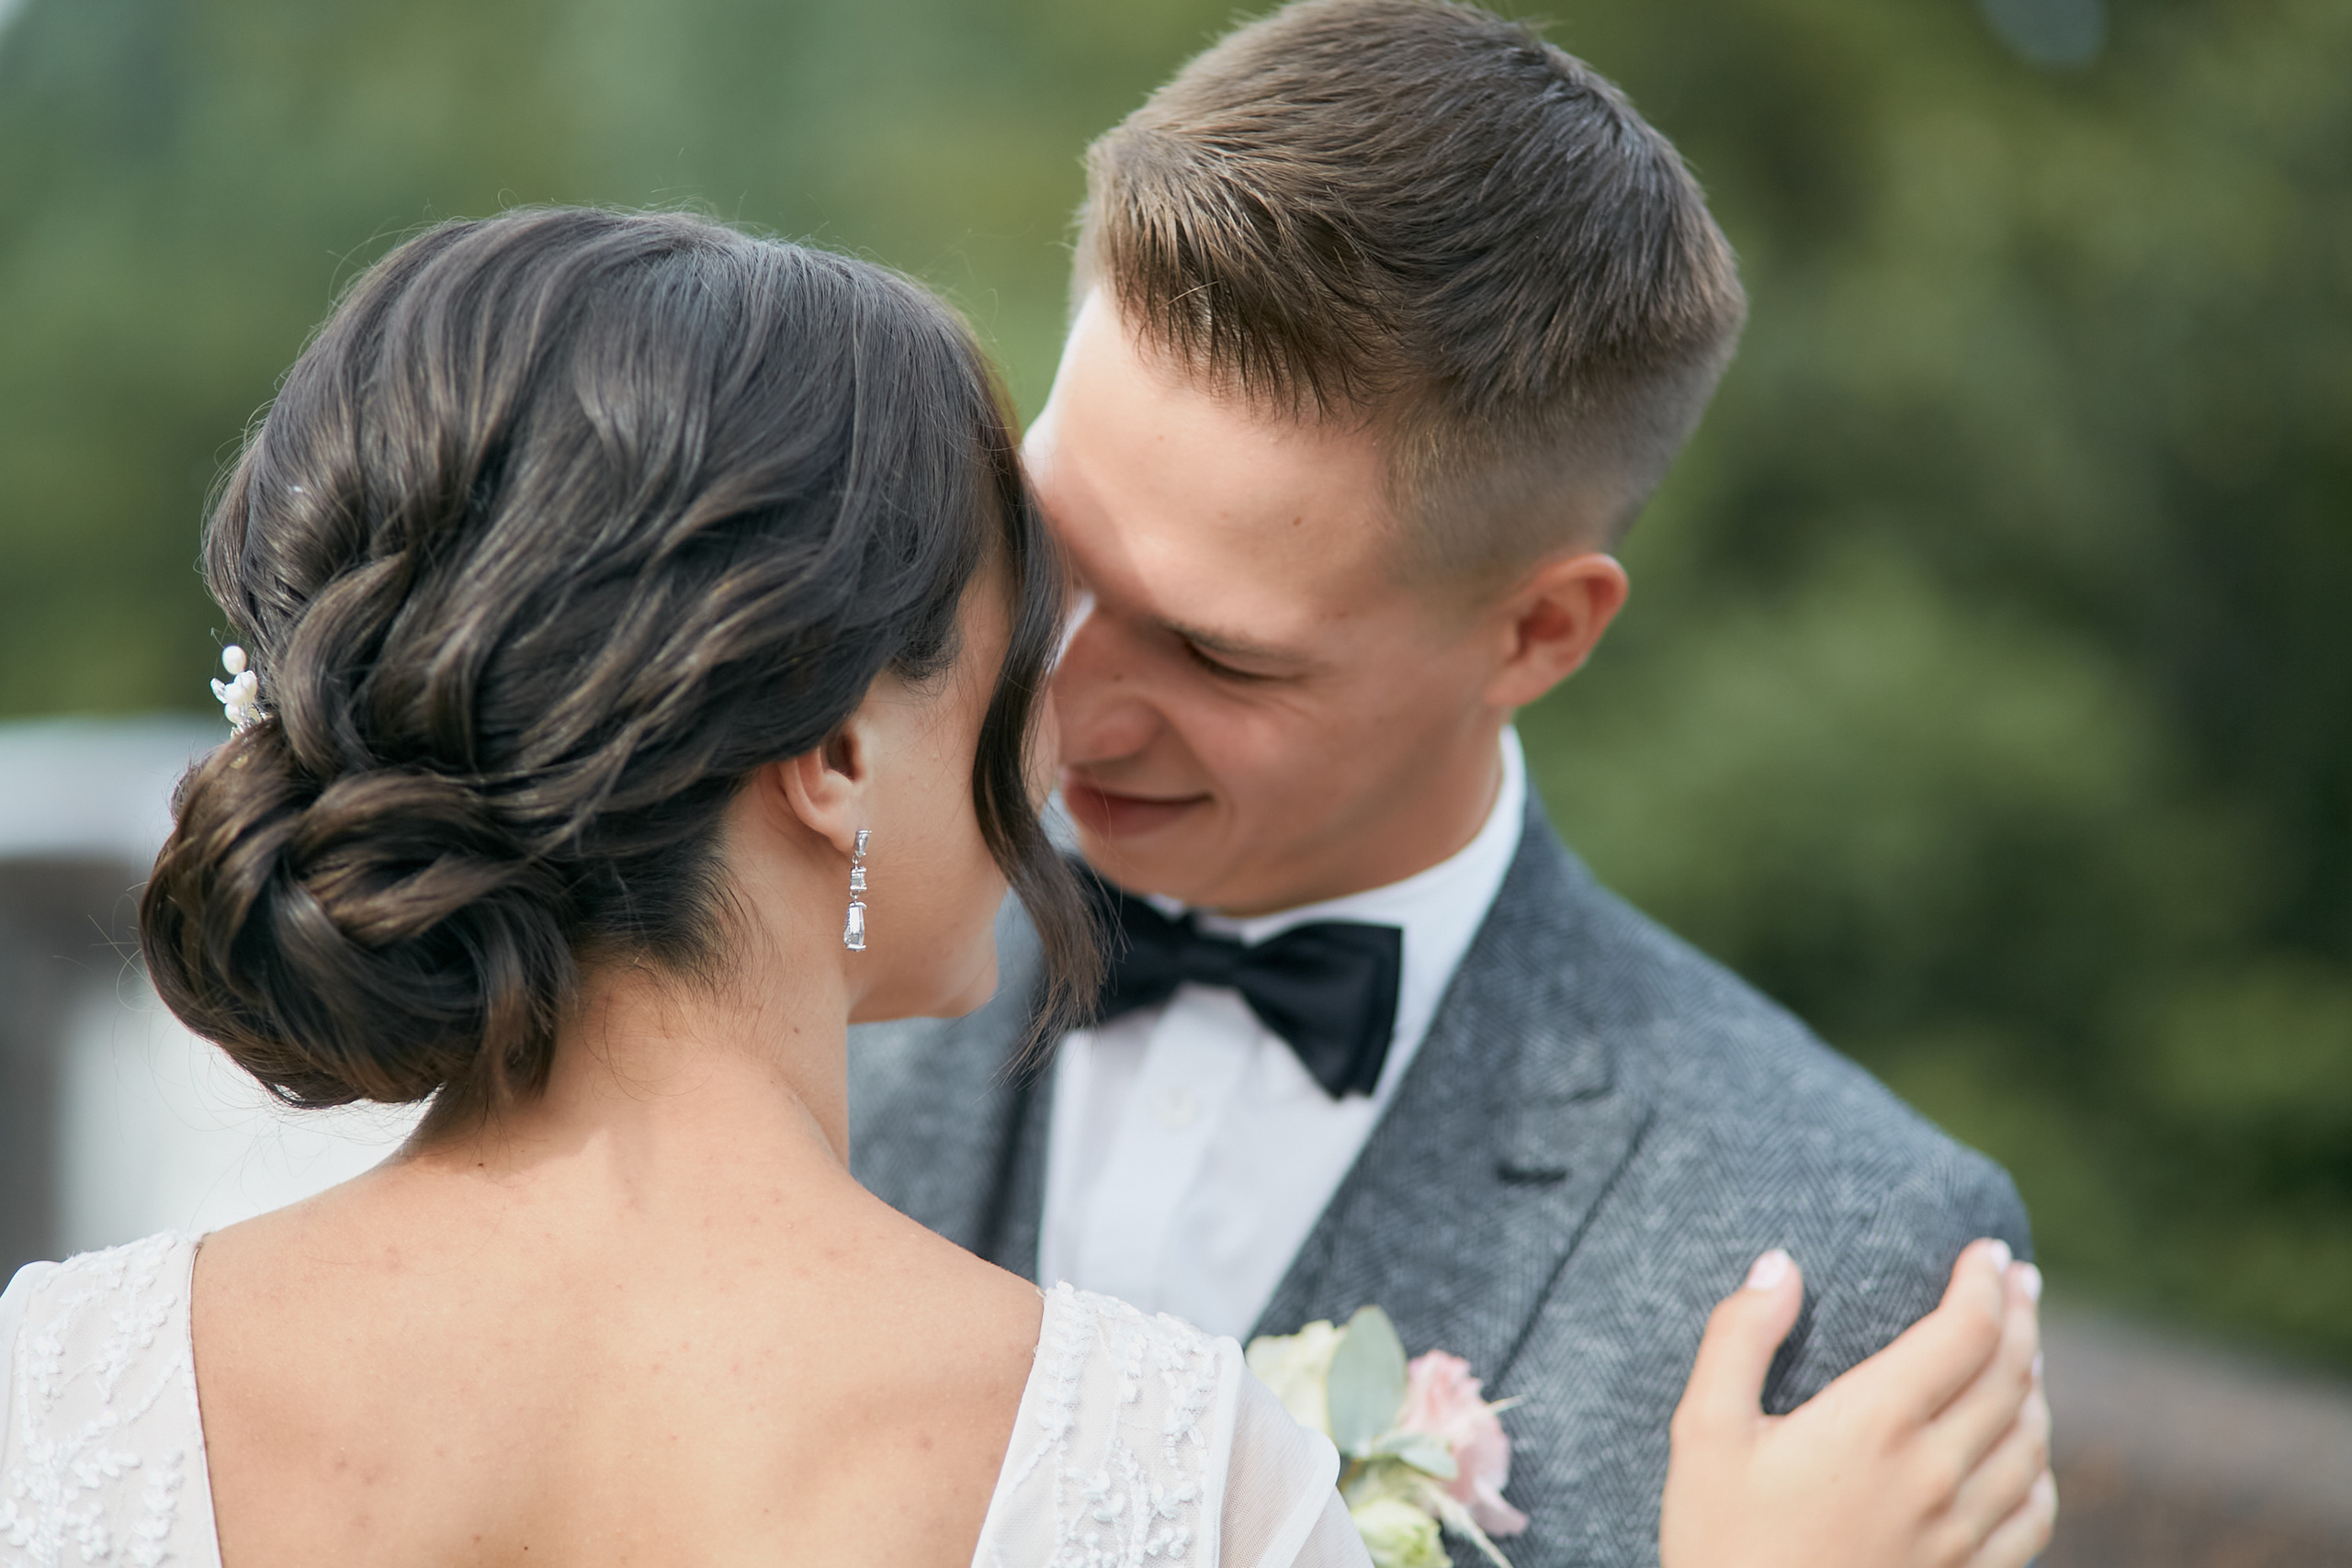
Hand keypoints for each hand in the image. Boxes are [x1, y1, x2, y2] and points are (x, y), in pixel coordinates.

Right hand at [1659, 1238, 2055, 1567]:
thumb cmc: (1719, 1544)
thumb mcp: (1701, 1432)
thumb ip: (1739, 1339)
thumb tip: (1780, 1265)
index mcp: (1874, 1425)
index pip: (1963, 1332)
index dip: (1985, 1282)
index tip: (1988, 1250)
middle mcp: (1933, 1474)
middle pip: (2009, 1375)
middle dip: (2019, 1315)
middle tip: (2017, 1279)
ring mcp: (1960, 1533)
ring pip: (2031, 1440)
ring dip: (2034, 1381)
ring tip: (2022, 1347)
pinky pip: (2034, 1512)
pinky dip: (2039, 1462)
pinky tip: (2025, 1446)